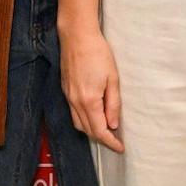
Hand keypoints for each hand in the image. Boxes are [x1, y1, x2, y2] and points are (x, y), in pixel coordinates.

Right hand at [60, 28, 124, 152]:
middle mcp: (75, 102)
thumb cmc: (98, 53)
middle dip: (101, 139)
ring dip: (91, 131)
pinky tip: (92, 116)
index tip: (120, 148)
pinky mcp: (65, 90)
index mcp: (89, 101)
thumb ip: (113, 104)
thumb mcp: (113, 79)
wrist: (77, 36)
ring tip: (106, 131)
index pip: (100, 130)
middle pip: (87, 130)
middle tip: (116, 141)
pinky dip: (83, 121)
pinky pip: (73, 113)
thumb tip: (113, 125)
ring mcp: (68, 96)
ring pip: (78, 123)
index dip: (111, 142)